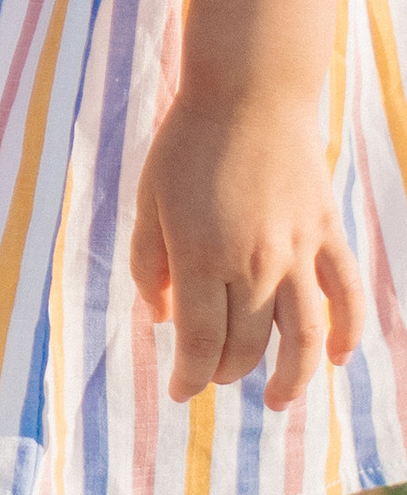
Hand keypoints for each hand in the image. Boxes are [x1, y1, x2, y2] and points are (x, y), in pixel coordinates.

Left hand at [129, 88, 365, 410]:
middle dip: (224, 371)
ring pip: (302, 337)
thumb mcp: (148, 202)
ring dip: (291, 379)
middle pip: (245, 345)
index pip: (199, 343)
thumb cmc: (187, 145)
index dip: (188, 377)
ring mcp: (297, 251)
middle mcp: (253, 262)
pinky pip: (345, 295)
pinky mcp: (327, 234)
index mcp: (201, 256)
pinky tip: (335, 358)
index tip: (179, 391)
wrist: (250, 92)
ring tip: (277, 401)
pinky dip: (345, 333)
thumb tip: (163, 320)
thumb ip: (150, 266)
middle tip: (211, 374)